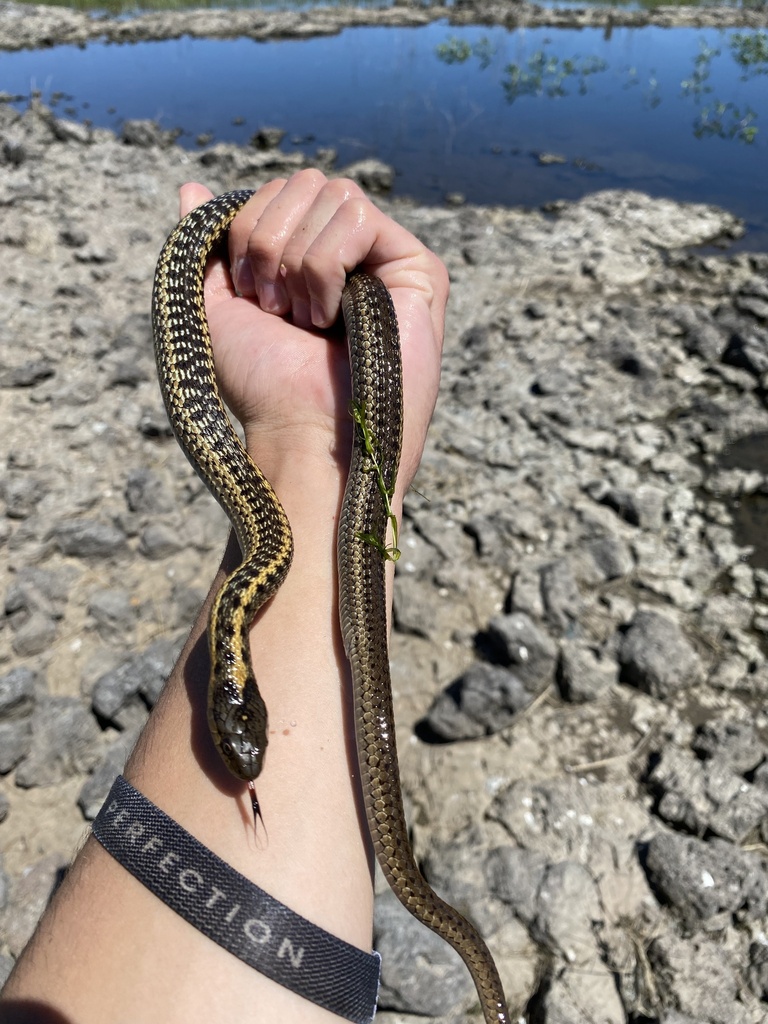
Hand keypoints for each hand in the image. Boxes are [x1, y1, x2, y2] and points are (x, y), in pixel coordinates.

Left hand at [180, 171, 446, 502]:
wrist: (301, 433)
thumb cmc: (263, 385)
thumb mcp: (217, 306)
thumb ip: (210, 245)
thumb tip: (191, 187)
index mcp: (312, 258)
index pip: (281, 191)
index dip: (248, 229)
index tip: (250, 296)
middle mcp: (355, 255)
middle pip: (306, 182)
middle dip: (269, 241)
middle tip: (274, 309)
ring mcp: (389, 261)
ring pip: (334, 193)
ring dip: (297, 262)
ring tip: (306, 321)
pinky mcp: (420, 271)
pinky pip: (359, 218)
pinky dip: (324, 268)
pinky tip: (331, 319)